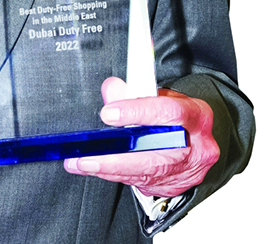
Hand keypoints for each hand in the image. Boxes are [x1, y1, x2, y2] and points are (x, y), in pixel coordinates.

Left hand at [63, 76, 218, 197]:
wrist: (196, 143)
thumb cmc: (177, 117)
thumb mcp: (162, 96)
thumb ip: (135, 92)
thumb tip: (112, 90)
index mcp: (195, 116)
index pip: (168, 113)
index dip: (137, 112)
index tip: (109, 114)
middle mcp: (195, 146)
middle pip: (153, 155)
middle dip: (115, 157)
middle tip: (86, 155)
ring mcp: (185, 170)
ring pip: (143, 173)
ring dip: (107, 168)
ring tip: (79, 162)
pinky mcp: (172, 185)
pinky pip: (139, 182)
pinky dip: (114, 174)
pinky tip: (95, 168)